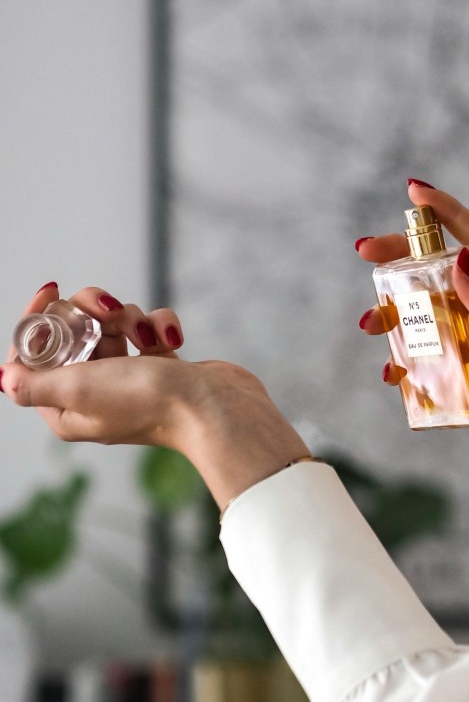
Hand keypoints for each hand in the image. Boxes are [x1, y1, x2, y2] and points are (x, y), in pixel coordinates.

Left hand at [2, 284, 308, 510]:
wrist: (215, 408)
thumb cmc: (149, 403)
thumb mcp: (79, 390)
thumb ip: (36, 384)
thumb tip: (3, 378)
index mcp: (66, 408)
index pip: (33, 357)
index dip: (38, 321)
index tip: (52, 293)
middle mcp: (93, 393)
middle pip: (72, 332)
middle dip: (91, 313)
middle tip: (107, 313)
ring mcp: (128, 377)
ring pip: (112, 323)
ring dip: (130, 318)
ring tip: (148, 337)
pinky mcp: (160, 364)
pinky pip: (148, 326)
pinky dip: (159, 325)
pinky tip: (172, 340)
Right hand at [357, 182, 468, 553]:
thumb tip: (459, 262)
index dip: (450, 214)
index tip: (415, 192)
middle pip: (449, 274)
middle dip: (406, 263)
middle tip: (366, 255)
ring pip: (435, 316)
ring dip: (400, 317)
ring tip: (370, 324)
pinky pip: (435, 358)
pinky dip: (410, 361)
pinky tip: (394, 373)